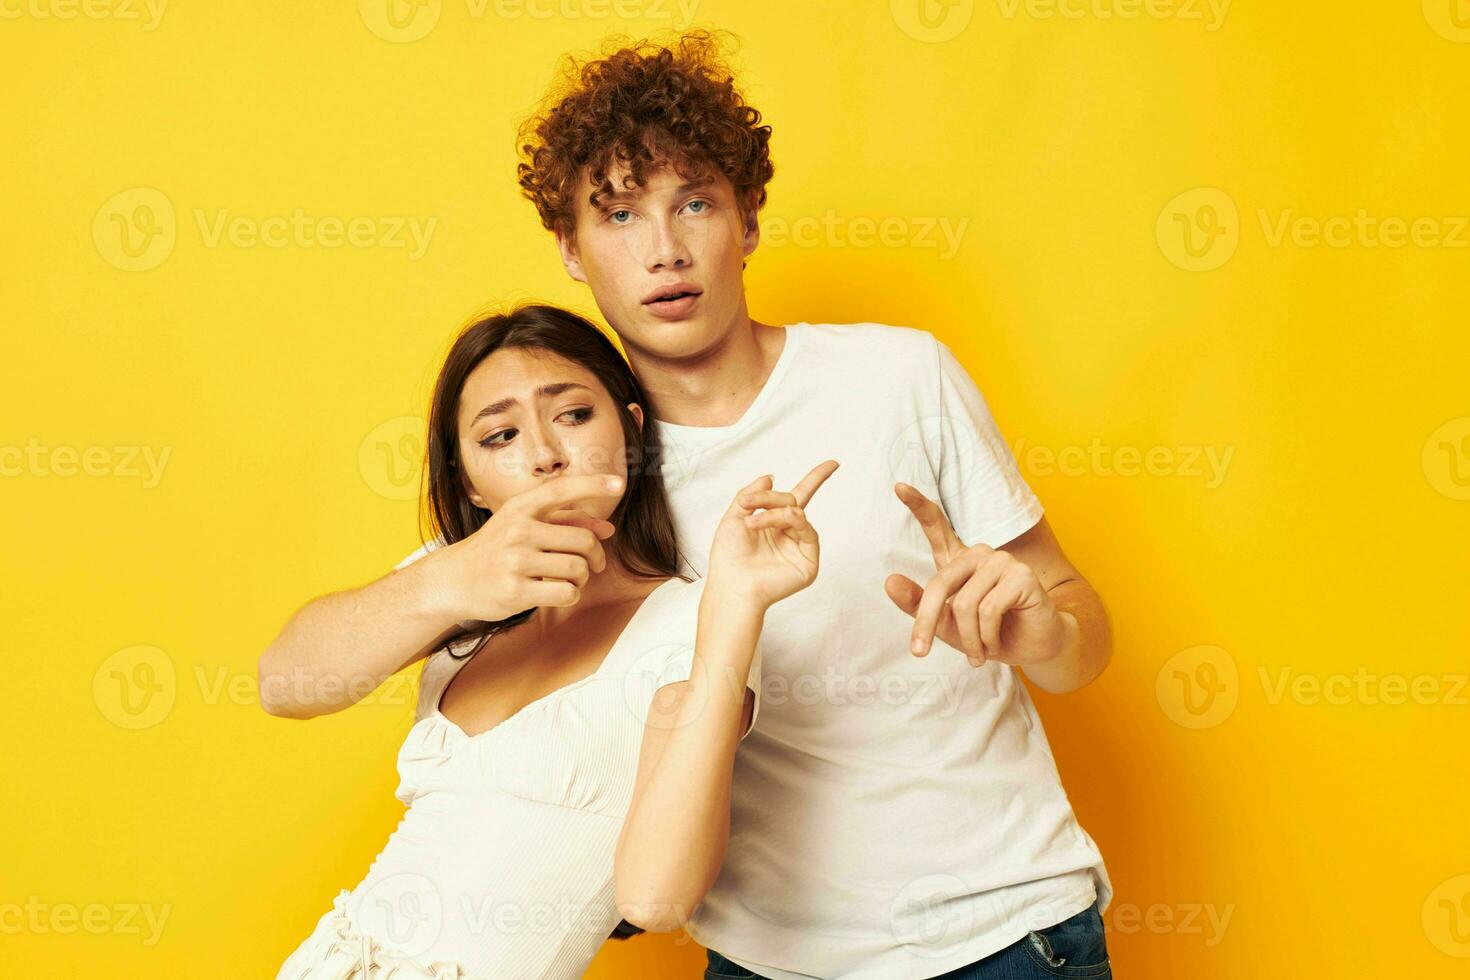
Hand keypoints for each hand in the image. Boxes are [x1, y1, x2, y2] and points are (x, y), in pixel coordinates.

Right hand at [424, 474, 622, 621]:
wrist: (454, 580)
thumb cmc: (496, 550)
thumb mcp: (523, 525)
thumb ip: (565, 522)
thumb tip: (608, 530)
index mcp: (520, 508)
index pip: (560, 489)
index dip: (592, 485)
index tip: (618, 484)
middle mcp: (517, 530)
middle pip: (583, 540)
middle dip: (596, 555)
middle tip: (594, 564)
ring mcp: (515, 561)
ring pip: (578, 568)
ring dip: (583, 577)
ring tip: (572, 579)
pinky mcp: (516, 591)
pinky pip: (567, 593)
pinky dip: (571, 594)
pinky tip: (559, 592)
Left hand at [707, 461, 838, 609]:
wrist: (731, 583)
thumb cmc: (728, 557)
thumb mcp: (734, 517)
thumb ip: (751, 495)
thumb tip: (770, 477)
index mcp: (773, 525)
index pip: (796, 498)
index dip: (815, 479)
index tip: (833, 463)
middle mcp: (789, 535)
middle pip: (794, 501)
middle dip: (770, 498)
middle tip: (748, 503)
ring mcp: (800, 548)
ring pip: (798, 513)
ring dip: (774, 511)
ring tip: (752, 522)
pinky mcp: (809, 561)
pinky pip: (808, 530)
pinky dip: (788, 520)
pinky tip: (769, 524)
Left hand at [884, 483, 1070, 667]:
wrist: (1033, 648)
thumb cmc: (989, 634)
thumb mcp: (946, 625)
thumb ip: (917, 606)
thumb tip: (890, 581)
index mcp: (959, 560)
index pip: (937, 525)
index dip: (917, 504)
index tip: (898, 485)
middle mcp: (979, 553)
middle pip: (938, 586)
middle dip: (926, 623)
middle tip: (919, 652)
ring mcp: (1002, 561)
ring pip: (963, 605)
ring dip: (968, 639)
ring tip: (978, 653)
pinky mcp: (1022, 576)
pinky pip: (988, 611)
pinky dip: (986, 637)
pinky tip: (995, 644)